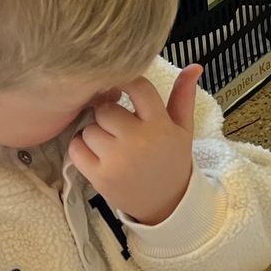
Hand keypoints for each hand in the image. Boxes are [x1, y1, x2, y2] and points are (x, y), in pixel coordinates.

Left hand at [68, 65, 201, 225]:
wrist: (166, 204)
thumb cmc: (171, 161)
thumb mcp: (183, 129)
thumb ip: (183, 96)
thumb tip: (194, 65)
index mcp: (160, 126)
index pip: (138, 87)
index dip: (127, 83)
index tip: (123, 90)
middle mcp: (139, 141)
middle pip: (106, 110)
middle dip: (108, 115)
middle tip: (118, 127)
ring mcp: (117, 160)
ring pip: (89, 129)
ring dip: (94, 134)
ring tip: (110, 144)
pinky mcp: (100, 176)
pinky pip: (76, 148)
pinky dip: (81, 149)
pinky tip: (97, 155)